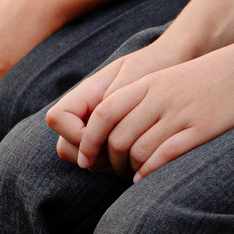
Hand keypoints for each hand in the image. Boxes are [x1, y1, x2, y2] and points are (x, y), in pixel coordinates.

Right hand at [46, 35, 193, 170]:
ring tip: (136, 157)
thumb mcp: (135, 78)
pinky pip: (105, 165)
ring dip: (106, 165)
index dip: (76, 135)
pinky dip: (118, 168)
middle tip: (124, 154)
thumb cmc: (156, 66)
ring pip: (85, 161)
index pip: (58, 119)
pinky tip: (141, 161)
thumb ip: (111, 102)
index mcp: (86, 94)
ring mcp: (99, 131)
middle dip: (92, 157)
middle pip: (66, 146)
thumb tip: (91, 128)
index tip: (104, 140)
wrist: (176, 65)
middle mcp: (86, 114)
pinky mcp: (113, 145)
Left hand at [77, 41, 233, 179]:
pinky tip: (147, 180)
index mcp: (146, 85)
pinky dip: (151, 172)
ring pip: (139, 150)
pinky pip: (165, 156)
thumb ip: (138, 99)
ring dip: (130, 169)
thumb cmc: (205, 78)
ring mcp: (179, 114)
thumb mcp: (165, 80)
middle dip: (109, 161)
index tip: (85, 159)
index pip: (102, 113)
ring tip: (132, 176)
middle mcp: (158, 99)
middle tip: (113, 172)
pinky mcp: (200, 130)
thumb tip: (111, 129)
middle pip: (117, 137)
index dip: (89, 139)